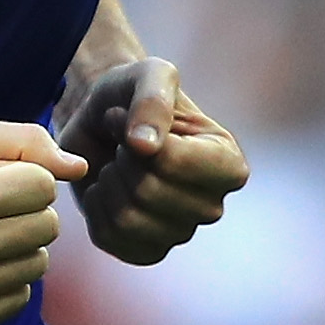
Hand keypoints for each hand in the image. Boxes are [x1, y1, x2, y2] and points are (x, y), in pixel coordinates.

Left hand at [55, 58, 247, 265]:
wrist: (100, 120)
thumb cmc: (132, 94)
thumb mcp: (147, 74)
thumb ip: (152, 99)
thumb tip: (145, 146)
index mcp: (228, 164)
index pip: (175, 163)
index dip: (139, 137)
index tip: (131, 119)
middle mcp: (212, 204)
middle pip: (149, 193)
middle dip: (121, 160)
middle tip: (121, 142)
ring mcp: (180, 232)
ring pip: (128, 219)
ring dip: (107, 183)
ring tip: (114, 163)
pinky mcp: (146, 250)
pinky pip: (109, 238)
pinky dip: (96, 209)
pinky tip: (105, 188)